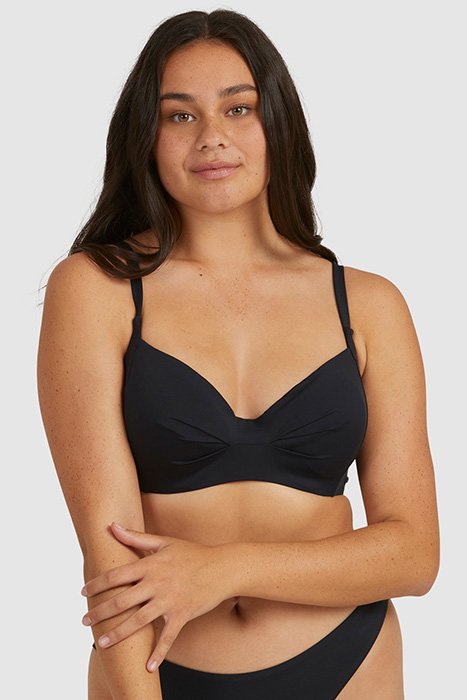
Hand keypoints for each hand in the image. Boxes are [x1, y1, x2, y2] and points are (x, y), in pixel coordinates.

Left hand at [81, 522, 232, 670]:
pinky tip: (148, 666)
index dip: (97, 584)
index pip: (117, 575)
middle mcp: (157, 583)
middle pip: (122, 600)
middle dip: (100, 611)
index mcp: (151, 565)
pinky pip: (168, 637)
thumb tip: (112, 526)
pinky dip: (158, 652)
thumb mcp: (164, 542)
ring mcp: (170, 600)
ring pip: (139, 621)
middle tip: (84, 620)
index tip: (83, 591)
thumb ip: (136, 537)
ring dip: (118, 633)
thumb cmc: (192, 553)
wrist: (222, 567)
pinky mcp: (183, 614)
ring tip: (101, 642)